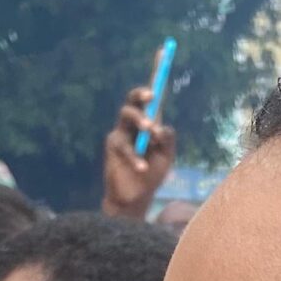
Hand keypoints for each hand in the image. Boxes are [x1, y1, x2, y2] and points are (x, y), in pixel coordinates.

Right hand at [101, 88, 176, 219]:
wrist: (137, 197)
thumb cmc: (152, 174)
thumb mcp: (166, 157)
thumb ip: (167, 140)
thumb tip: (161, 127)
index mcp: (147, 125)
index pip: (149, 104)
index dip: (151, 92)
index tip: (159, 84)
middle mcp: (132, 125)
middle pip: (132, 102)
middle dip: (140, 95)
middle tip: (151, 96)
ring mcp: (121, 134)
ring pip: (125, 115)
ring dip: (138, 118)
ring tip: (150, 130)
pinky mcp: (112, 146)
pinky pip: (124, 146)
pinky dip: (135, 157)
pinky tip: (143, 168)